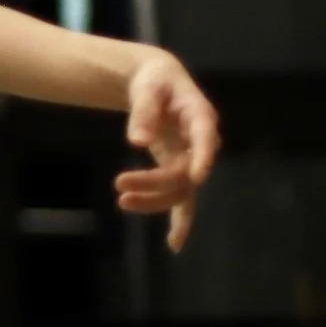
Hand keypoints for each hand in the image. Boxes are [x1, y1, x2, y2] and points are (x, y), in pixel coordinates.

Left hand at [117, 53, 220, 251]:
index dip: (204, 157)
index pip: (206, 139)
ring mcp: (193, 158)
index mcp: (200, 116)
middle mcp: (202, 142)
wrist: (158, 83)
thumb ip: (143, 113)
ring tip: (122, 201)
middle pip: (185, 171)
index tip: (197, 175)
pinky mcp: (181, 169)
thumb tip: (136, 141)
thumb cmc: (153, 82)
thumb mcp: (145, 90)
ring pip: (181, 188)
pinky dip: (179, 219)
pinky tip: (175, 244)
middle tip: (120, 185)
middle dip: (155, 182)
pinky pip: (183, 197)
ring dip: (155, 200)